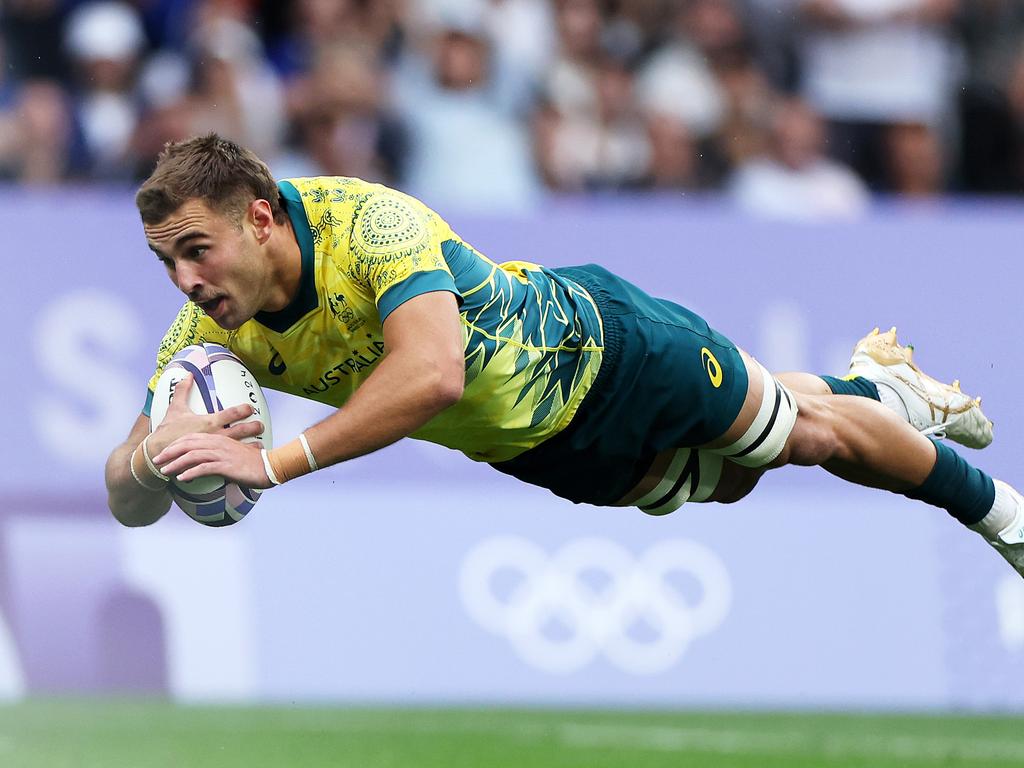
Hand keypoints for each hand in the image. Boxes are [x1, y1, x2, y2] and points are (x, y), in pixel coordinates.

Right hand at [148, 373, 263, 455]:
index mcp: (209, 421)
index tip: (250, 408)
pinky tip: (247, 459)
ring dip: (251, 445)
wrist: (158, 454)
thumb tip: (187, 374)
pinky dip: (239, 458)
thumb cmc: (167, 431)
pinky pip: (229, 460)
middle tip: (261, 425)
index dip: (245, 409)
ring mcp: (215, 449)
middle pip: (241, 430)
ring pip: (239, 446)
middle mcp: (215, 435)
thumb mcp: (175, 408)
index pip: (232, 413)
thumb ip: (183, 390)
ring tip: (261, 443)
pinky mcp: (211, 460)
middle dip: (254, 427)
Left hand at [153, 433, 273, 488]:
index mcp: (220, 439)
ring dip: (176, 463)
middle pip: (188, 444)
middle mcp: (219, 443)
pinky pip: (204, 468)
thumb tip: (209, 467)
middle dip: (170, 452)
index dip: (176, 444)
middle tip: (157, 461)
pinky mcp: (226, 466)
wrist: (271, 466)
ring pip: (192, 456)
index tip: (164, 452)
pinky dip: (191, 473)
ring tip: (165, 471)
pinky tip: (182, 479)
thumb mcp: (235, 456)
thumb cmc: (254, 464)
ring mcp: (222, 454)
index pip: (192, 438)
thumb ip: (221, 458)